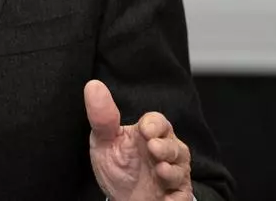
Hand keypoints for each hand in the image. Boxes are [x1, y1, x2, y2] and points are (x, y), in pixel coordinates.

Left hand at [84, 80, 191, 200]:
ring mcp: (174, 174)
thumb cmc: (118, 165)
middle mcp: (166, 152)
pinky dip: (175, 197)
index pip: (158, 122)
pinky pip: (182, 195)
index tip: (146, 130)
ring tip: (160, 171)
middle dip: (165, 148)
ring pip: (180, 170)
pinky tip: (165, 198)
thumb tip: (93, 85)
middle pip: (174, 146)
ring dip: (171, 171)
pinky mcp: (177, 196)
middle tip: (153, 148)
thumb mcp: (104, 141)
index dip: (154, 125)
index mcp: (149, 134)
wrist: (122, 198)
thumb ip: (102, 117)